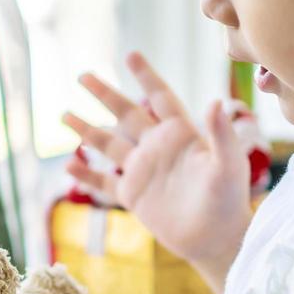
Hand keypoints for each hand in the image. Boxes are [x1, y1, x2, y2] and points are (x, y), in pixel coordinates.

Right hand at [62, 51, 251, 266]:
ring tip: (64, 115)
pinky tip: (69, 166)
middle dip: (105, 94)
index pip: (160, 97)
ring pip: (108, 144)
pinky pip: (104, 182)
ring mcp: (143, 171)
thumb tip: (216, 101)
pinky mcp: (134, 196)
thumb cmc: (229, 200)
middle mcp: (158, 147)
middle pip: (126, 114)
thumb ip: (221, 134)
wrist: (217, 239)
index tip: (130, 55)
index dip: (146, 76)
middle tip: (83, 75)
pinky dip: (86, 175)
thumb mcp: (228, 165)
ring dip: (86, 130)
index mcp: (181, 134)